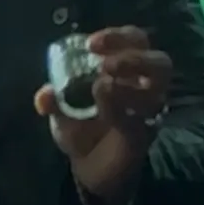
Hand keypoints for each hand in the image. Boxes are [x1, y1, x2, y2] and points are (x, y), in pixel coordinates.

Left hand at [34, 26, 170, 204]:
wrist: (88, 167)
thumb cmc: (81, 127)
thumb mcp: (60, 111)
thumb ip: (53, 101)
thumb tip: (44, 95)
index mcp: (125, 70)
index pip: (134, 41)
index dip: (118, 37)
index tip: (91, 44)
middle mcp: (143, 86)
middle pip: (159, 61)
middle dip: (134, 56)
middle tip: (106, 64)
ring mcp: (148, 110)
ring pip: (158, 86)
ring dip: (131, 84)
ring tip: (104, 85)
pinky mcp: (144, 133)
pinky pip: (140, 119)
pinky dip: (121, 111)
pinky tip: (105, 114)